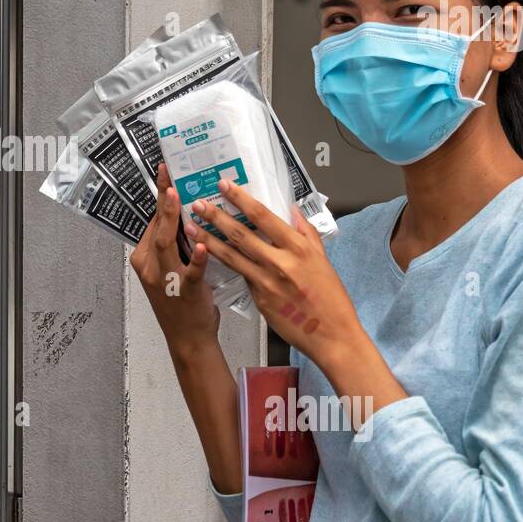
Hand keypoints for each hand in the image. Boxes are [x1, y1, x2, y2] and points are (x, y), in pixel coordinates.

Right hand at [129, 163, 220, 359]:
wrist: (188, 338)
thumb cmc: (183, 304)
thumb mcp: (170, 270)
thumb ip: (174, 246)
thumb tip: (188, 214)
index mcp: (145, 259)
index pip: (153, 222)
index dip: (160, 197)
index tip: (165, 173)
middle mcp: (150, 267)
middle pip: (156, 228)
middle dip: (162, 200)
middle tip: (169, 176)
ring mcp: (164, 280)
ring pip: (165, 244)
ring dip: (171, 219)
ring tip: (177, 198)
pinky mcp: (184, 293)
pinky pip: (189, 272)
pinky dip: (195, 258)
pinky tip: (201, 244)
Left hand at [185, 179, 364, 368]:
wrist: (331, 335)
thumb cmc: (330, 298)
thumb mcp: (322, 259)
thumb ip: (305, 233)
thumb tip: (291, 209)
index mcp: (298, 247)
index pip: (263, 216)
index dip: (241, 199)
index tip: (224, 185)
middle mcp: (280, 262)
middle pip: (241, 234)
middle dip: (216, 217)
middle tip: (197, 204)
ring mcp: (266, 282)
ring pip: (231, 256)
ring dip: (208, 240)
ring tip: (191, 227)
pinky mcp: (258, 299)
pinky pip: (238, 276)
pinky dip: (222, 263)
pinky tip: (206, 255)